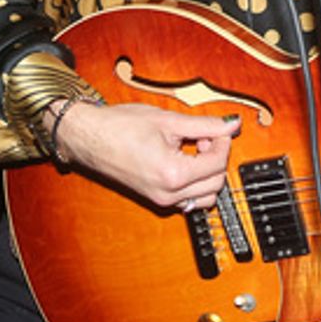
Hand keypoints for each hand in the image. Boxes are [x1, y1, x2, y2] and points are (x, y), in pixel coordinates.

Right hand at [53, 100, 238, 209]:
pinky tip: (183, 159)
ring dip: (208, 173)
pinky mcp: (156, 199)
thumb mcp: (169, 121)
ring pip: (206, 195)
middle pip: (216, 183)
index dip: (223, 141)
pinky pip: (189, 198)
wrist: (88, 138)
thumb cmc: (119, 127)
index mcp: (173, 174)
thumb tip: (232, 125)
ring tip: (194, 148)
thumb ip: (206, 125)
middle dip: (216, 157)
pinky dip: (195, 182)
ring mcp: (162, 200)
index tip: (217, 129)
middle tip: (204, 137)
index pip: (218, 163)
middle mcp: (169, 194)